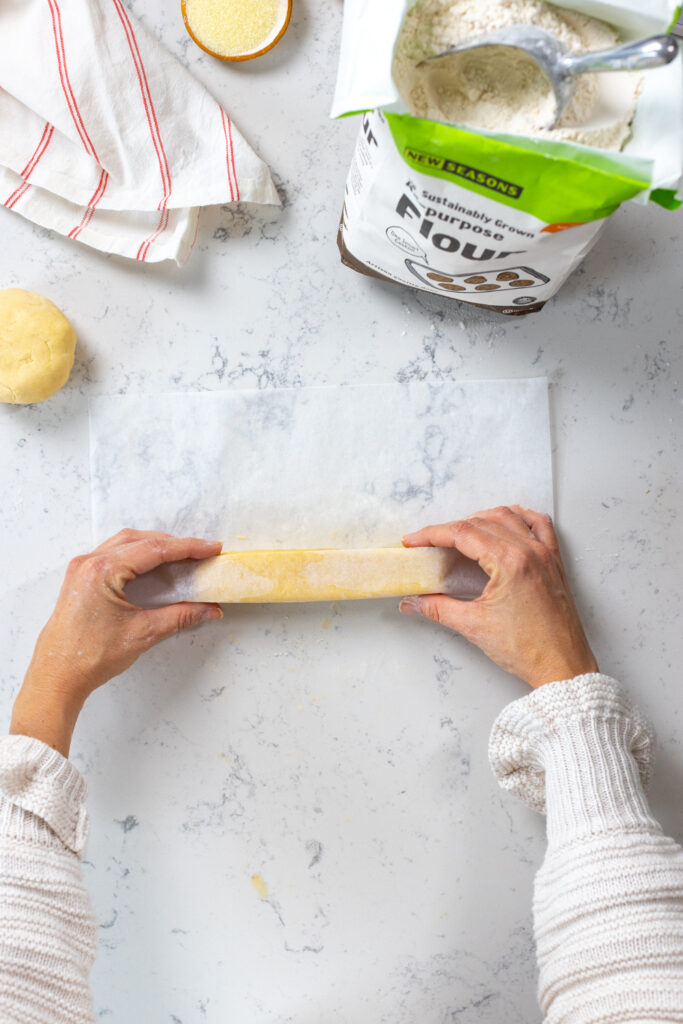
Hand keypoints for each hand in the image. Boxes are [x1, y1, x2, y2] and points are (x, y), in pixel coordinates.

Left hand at [10, 530, 223, 755]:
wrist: (56, 677)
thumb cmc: (91, 657)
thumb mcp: (143, 634)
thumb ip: (180, 616)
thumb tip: (210, 610)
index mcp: (103, 572)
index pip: (154, 550)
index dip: (187, 547)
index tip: (211, 548)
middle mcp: (89, 563)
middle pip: (139, 540)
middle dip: (173, 544)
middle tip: (200, 552)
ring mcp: (81, 568)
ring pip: (124, 543)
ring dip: (154, 545)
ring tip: (180, 555)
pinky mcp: (80, 578)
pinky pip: (112, 554)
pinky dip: (136, 554)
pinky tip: (151, 564)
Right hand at [400, 506, 597, 688]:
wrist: (563, 667)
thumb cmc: (528, 649)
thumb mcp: (474, 626)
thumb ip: (438, 609)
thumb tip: (414, 602)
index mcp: (509, 562)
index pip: (462, 533)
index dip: (432, 534)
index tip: (414, 540)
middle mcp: (529, 551)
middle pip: (481, 522)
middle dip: (450, 530)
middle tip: (429, 543)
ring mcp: (544, 554)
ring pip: (508, 517)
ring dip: (480, 519)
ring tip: (460, 533)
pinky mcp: (554, 562)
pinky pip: (538, 524)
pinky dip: (519, 517)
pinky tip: (506, 521)